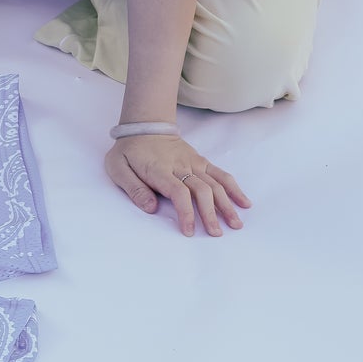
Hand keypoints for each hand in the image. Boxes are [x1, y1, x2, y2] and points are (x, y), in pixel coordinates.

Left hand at [104, 133, 249, 237]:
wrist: (143, 127)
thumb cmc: (129, 151)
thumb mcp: (118, 168)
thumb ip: (133, 188)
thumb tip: (151, 208)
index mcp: (160, 170)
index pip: (178, 192)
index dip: (186, 212)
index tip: (189, 231)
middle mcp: (181, 166)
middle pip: (201, 190)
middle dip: (210, 214)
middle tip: (216, 235)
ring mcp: (193, 162)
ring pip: (215, 183)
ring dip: (227, 204)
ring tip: (236, 224)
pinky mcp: (201, 161)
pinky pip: (220, 174)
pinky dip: (234, 188)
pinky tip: (244, 202)